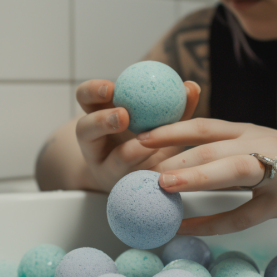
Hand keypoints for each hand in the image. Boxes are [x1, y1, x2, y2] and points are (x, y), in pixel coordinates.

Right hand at [75, 79, 200, 191]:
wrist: (139, 175)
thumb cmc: (147, 138)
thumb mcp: (152, 117)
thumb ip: (172, 105)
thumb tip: (191, 86)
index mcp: (98, 114)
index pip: (85, 97)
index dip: (93, 90)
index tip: (111, 86)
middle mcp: (96, 142)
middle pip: (84, 129)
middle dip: (102, 121)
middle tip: (123, 114)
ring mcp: (107, 168)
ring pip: (113, 160)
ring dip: (132, 152)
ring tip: (149, 145)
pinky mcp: (124, 189)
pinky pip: (138, 182)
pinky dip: (153, 175)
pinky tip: (168, 172)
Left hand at [137, 119, 276, 235]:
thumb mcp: (264, 145)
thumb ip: (231, 150)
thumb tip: (187, 161)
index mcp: (251, 131)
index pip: (205, 125)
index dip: (171, 128)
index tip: (140, 135)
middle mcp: (262, 144)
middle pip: (212, 145)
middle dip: (174, 153)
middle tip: (140, 162)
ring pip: (231, 170)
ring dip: (195, 176)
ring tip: (164, 185)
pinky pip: (247, 214)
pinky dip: (217, 223)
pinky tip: (192, 229)